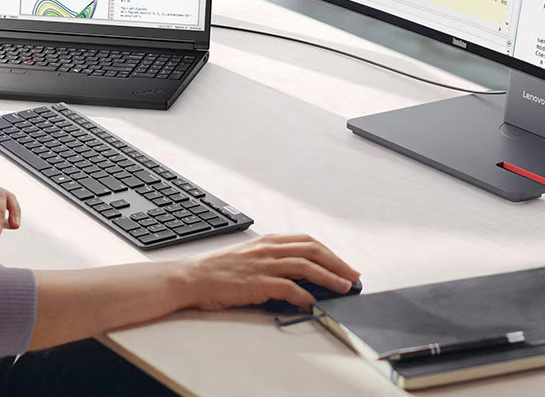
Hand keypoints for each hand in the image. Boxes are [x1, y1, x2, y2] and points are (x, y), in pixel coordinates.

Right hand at [182, 234, 360, 311]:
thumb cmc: (217, 270)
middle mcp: (268, 249)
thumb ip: (271, 260)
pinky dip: (305, 296)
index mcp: (267, 241)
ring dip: (329, 278)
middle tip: (352, 276)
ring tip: (344, 288)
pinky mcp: (257, 282)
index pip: (307, 241)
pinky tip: (313, 304)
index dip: (329, 252)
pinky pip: (288, 288)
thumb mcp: (248, 257)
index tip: (342, 264)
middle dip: (337, 263)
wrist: (192, 278)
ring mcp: (263, 265)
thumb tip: (296, 274)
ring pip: (306, 266)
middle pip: (312, 250)